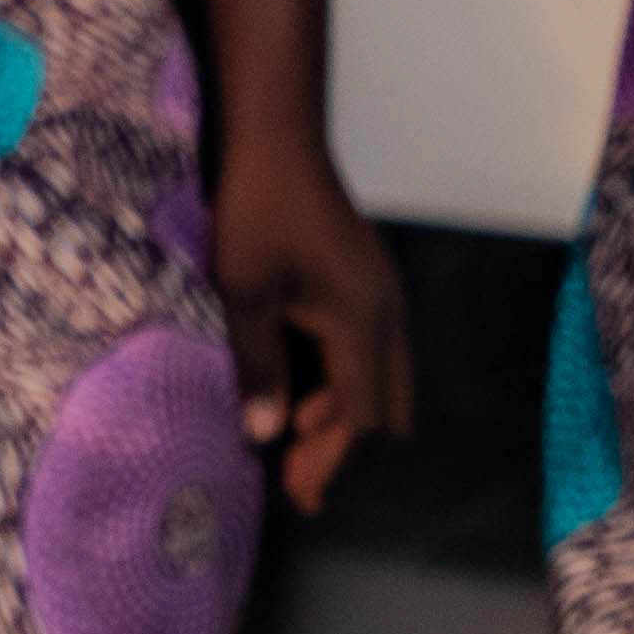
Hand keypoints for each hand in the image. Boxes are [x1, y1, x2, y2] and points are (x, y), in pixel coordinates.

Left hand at [212, 132, 410, 513]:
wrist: (276, 138)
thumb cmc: (257, 211)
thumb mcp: (245, 293)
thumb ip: (258, 365)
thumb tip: (265, 436)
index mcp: (364, 324)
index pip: (361, 416)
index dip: (329, 459)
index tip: (299, 495)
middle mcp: (388, 315)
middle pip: (386, 406)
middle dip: (343, 447)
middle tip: (295, 480)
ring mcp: (383, 297)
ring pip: (382, 379)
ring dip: (342, 414)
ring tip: (289, 441)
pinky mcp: (367, 284)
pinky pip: (370, 352)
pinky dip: (342, 382)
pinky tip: (299, 390)